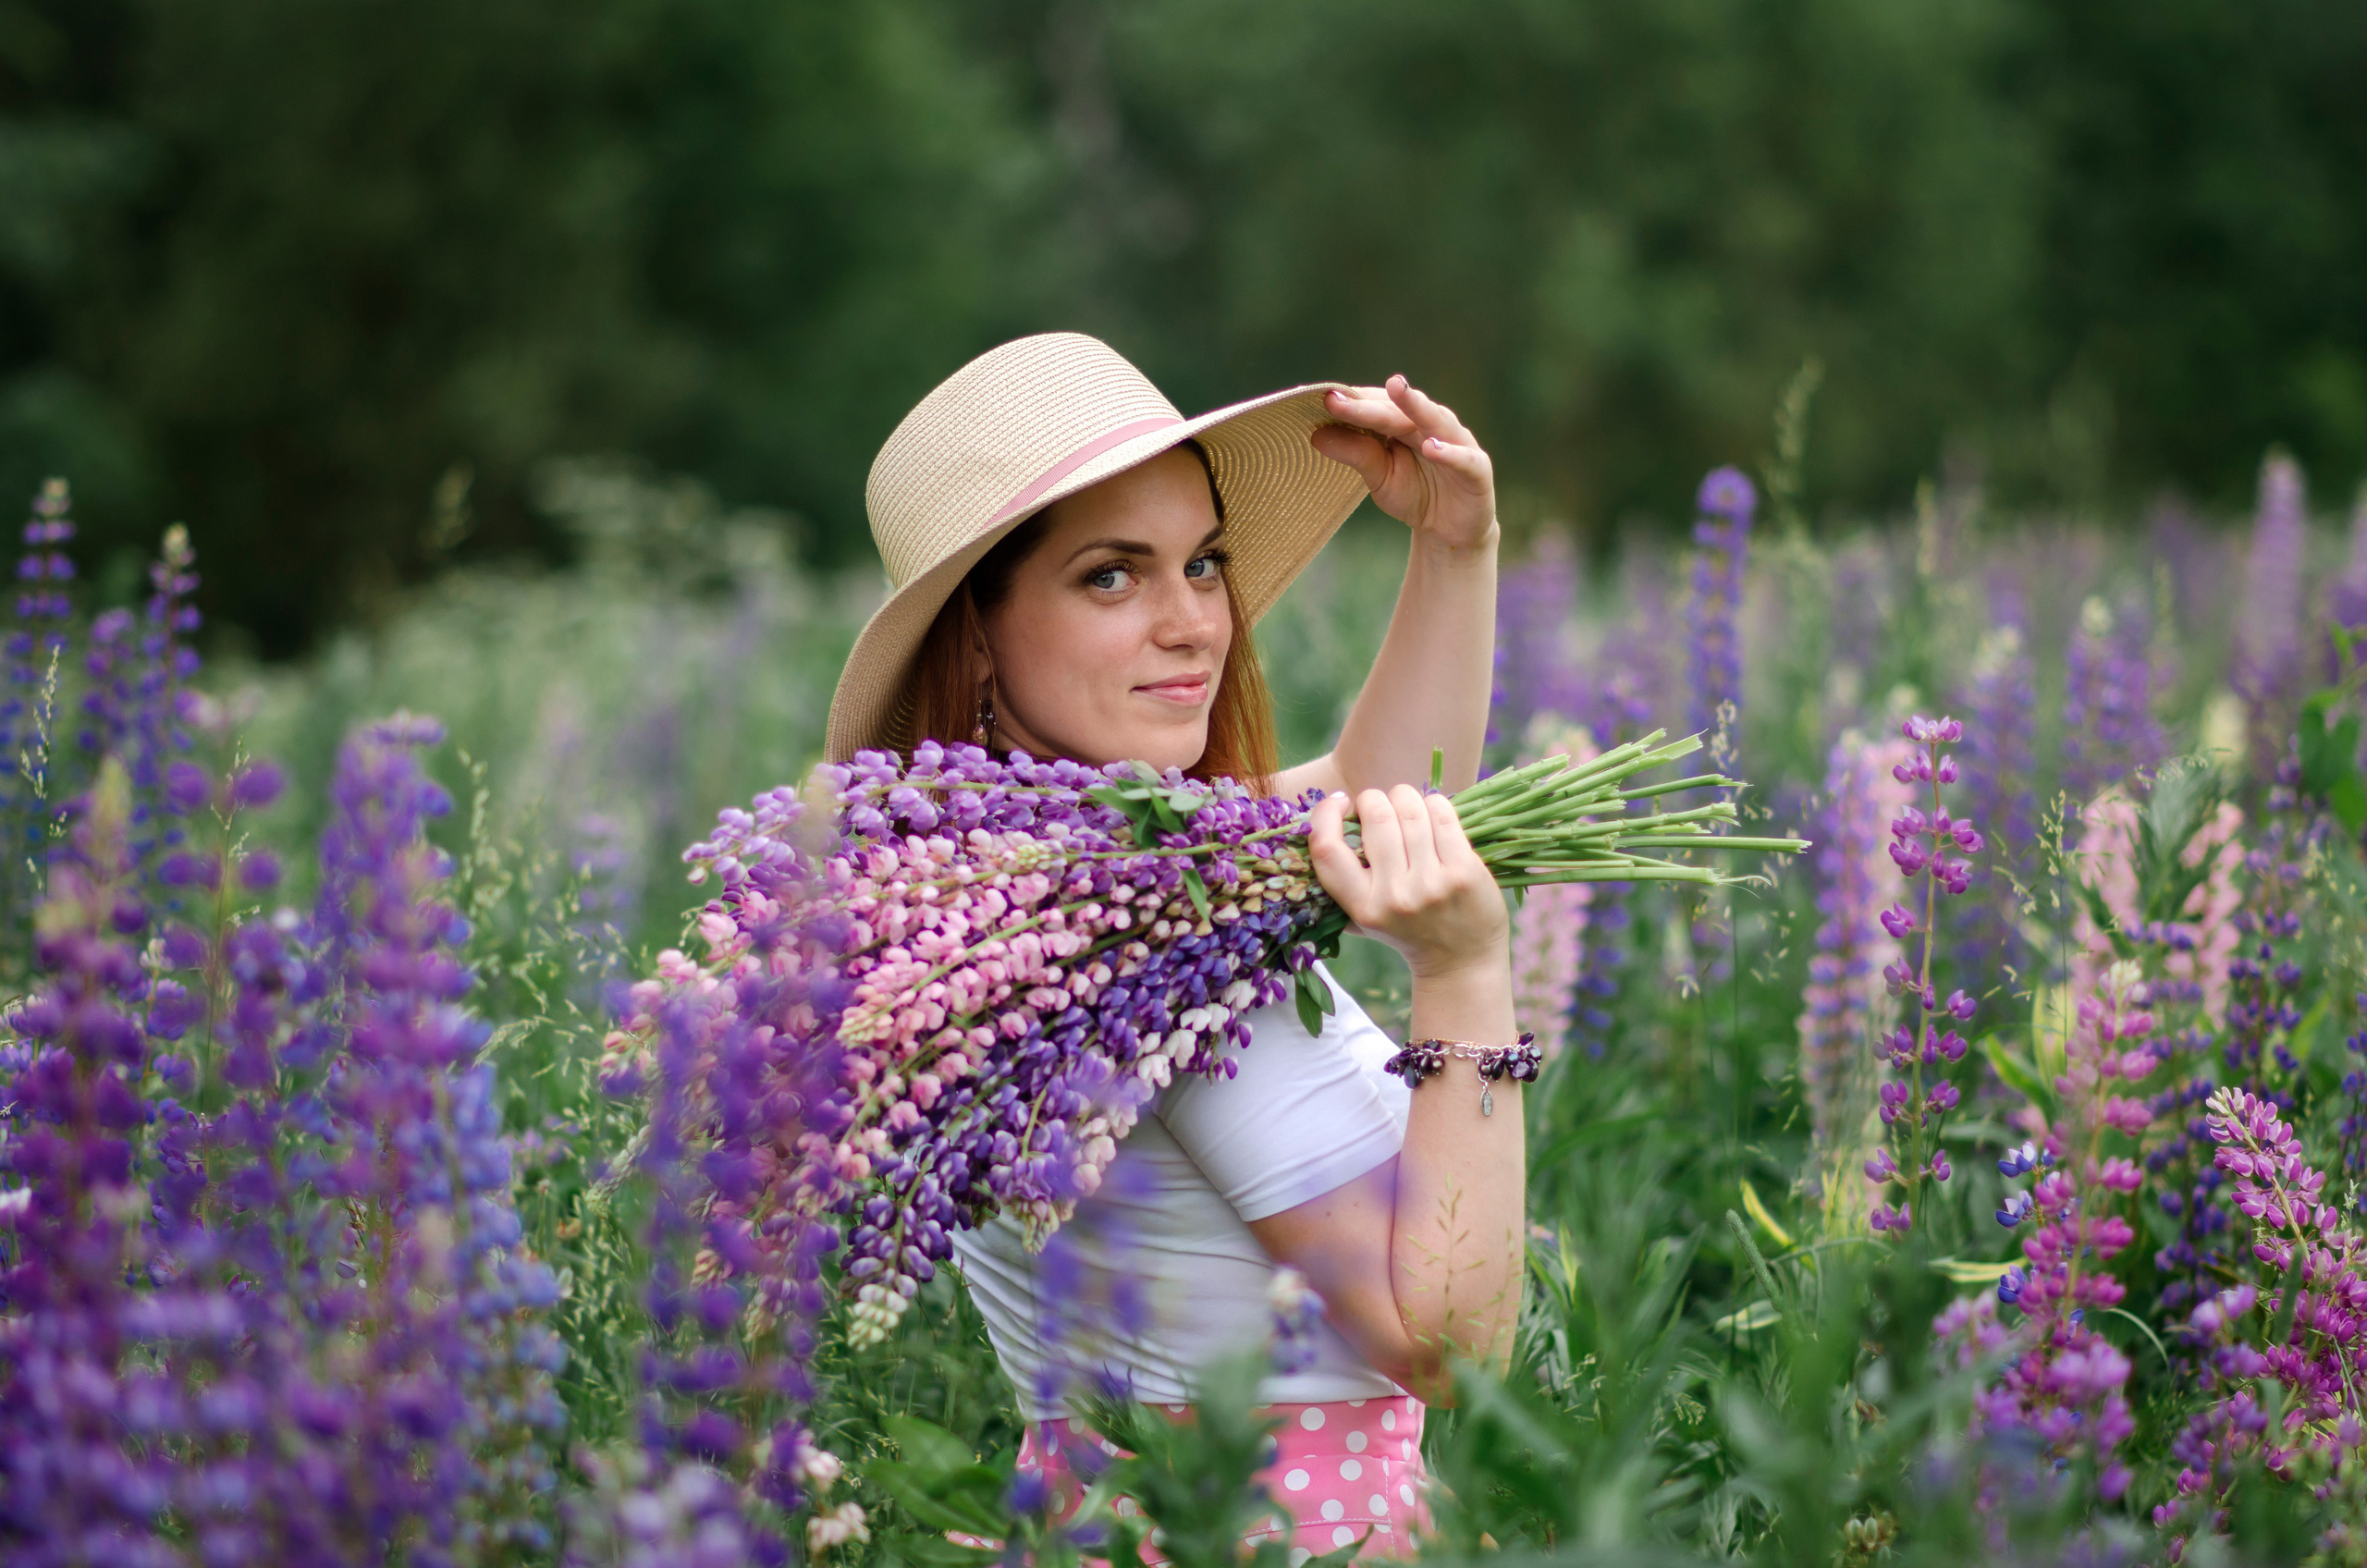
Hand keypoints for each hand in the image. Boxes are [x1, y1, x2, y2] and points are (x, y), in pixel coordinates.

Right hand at [1306, 785, 1507, 979]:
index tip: (1338, 803)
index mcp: (1361, 906)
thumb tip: (1318, 823)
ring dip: (1406, 798)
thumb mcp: (1364, 919)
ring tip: (1408, 809)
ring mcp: (1431, 883)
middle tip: (1382, 809)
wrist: (1461, 962)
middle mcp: (1393, 895)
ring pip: (1410, 809)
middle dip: (1375, 800)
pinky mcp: (1463, 871)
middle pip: (1376, 815)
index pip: (1326, 849)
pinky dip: (1435, 804)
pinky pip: (1442, 815)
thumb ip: (1340, 884)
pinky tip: (1433, 815)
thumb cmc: (1407, 931)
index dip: (1325, 814)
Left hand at [1309, 375, 1496, 552]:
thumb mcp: (1379, 477)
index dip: (1351, 402)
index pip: (1375, 405)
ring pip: (1435, 420)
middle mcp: (1430, 424)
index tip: (1321, 398)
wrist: (1450, 530)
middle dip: (1368, 405)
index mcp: (1403, 422)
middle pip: (1397, 411)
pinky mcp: (1477, 468)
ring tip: (1396, 390)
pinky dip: (1448, 452)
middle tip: (1337, 398)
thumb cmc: (1414, 494)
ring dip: (1416, 406)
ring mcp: (1457, 442)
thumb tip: (1316, 435)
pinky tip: (1431, 448)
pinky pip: (1462, 458)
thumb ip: (1355, 454)